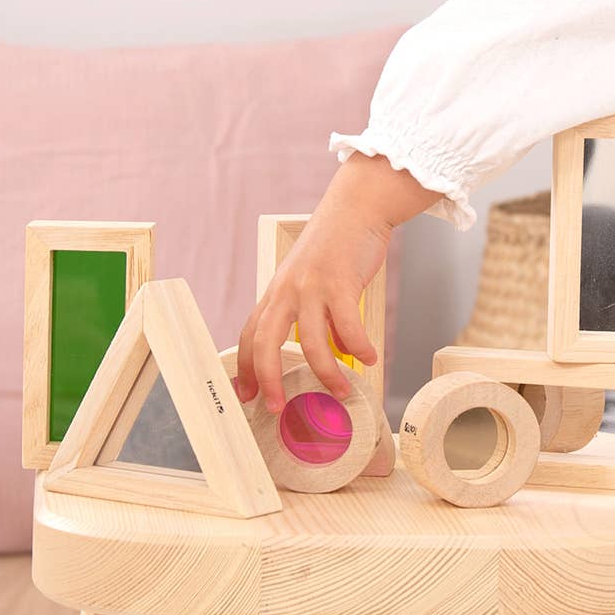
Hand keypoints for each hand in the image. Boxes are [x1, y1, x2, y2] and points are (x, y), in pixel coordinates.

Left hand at [232, 199, 386, 408]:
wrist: (357, 207)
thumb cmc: (336, 244)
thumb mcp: (309, 276)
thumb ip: (308, 310)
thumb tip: (326, 349)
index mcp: (276, 291)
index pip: (249, 335)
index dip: (245, 368)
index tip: (247, 394)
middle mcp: (287, 291)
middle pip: (266, 344)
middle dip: (269, 380)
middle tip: (277, 406)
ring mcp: (312, 287)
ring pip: (313, 344)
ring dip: (328, 374)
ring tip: (341, 390)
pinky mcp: (340, 283)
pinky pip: (349, 328)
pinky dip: (359, 348)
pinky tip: (368, 358)